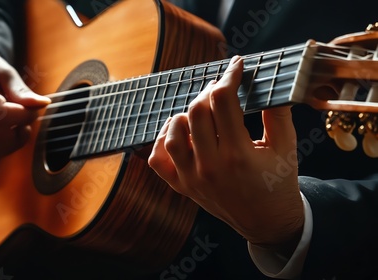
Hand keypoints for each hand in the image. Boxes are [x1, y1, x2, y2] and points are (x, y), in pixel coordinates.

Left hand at [148, 56, 303, 249]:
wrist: (267, 222)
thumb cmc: (278, 182)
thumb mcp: (286, 147)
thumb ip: (278, 113)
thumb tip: (270, 81)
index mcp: (239, 155)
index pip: (224, 101)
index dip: (229, 76)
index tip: (236, 66)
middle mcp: (211, 167)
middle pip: (196, 112)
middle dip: (209, 91)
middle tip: (221, 89)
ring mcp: (192, 179)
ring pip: (172, 135)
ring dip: (184, 115)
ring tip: (200, 113)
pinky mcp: (182, 187)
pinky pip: (157, 160)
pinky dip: (161, 141)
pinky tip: (177, 132)